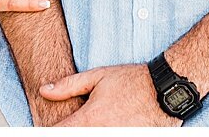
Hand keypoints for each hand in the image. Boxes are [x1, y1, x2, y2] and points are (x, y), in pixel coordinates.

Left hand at [41, 63, 180, 126]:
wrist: (165, 91)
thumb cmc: (132, 81)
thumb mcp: (97, 77)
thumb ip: (67, 86)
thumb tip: (43, 91)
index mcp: (88, 120)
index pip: (57, 132)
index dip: (48, 131)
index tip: (46, 128)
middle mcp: (100, 134)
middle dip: (69, 131)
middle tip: (74, 123)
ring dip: (88, 133)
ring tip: (96, 123)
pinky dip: (105, 134)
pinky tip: (108, 125)